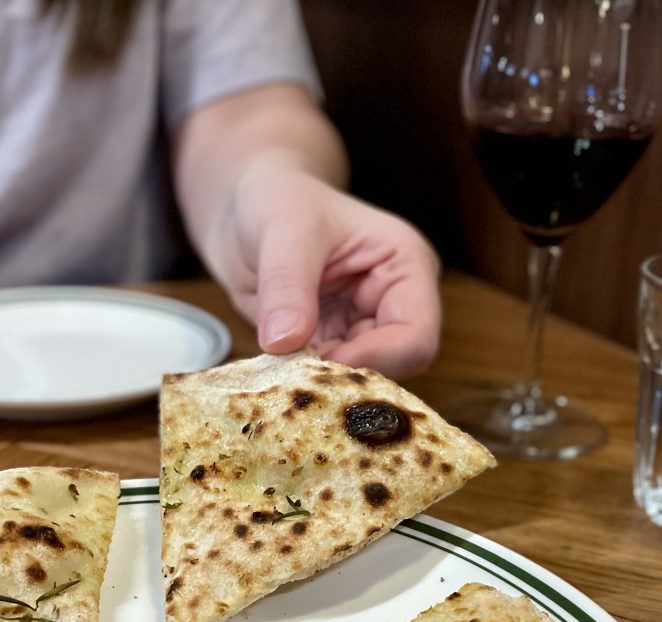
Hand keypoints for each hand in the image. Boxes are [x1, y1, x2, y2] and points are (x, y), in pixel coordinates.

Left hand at [211, 164, 441, 378]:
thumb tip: (285, 343)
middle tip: (296, 373)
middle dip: (347, 375)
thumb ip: (287, 286)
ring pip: (362, 380)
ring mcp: (365, 327)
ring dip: (323, 383)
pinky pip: (329, 380)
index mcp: (406, 266)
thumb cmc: (276, 198)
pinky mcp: (335, 344)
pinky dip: (304, 381)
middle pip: (395, 367)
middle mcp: (395, 302)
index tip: (319, 363)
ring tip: (281, 367)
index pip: (416, 336)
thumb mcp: (282, 230)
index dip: (374, 359)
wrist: (245, 207)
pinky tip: (276, 369)